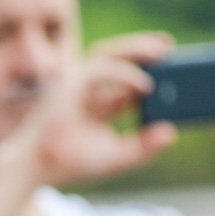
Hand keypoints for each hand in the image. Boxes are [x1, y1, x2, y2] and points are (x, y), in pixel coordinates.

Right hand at [17, 32, 177, 186]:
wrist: (38, 167)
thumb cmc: (70, 163)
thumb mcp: (117, 157)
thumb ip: (144, 148)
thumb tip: (171, 132)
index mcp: (97, 106)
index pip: (126, 85)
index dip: (150, 77)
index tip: (175, 75)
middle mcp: (87, 91)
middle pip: (119, 61)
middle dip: (145, 53)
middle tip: (172, 50)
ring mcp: (77, 85)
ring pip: (109, 54)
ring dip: (136, 48)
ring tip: (163, 50)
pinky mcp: (70, 84)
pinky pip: (101, 69)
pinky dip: (125, 74)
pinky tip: (145, 85)